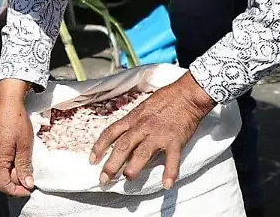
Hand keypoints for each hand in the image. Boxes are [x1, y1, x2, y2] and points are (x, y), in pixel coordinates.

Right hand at [0, 79, 35, 196]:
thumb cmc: (15, 121)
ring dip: (15, 170)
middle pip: (3, 178)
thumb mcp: (25, 146)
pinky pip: (0, 160)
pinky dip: (10, 161)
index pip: (3, 186)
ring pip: (2, 169)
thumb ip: (24, 167)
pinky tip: (19, 153)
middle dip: (18, 179)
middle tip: (31, 172)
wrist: (7, 102)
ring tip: (26, 160)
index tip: (29, 189)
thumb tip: (27, 184)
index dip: (17, 191)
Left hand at [90, 72, 216, 188]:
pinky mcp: (176, 140)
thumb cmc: (165, 99)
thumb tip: (122, 137)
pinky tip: (166, 185)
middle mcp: (142, 127)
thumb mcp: (142, 108)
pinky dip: (170, 172)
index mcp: (133, 118)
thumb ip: (133, 123)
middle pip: (123, 146)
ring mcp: (159, 135)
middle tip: (104, 179)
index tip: (92, 160)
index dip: (100, 147)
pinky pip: (172, 159)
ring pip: (143, 153)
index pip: (111, 132)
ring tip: (128, 179)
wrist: (187, 94)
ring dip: (134, 167)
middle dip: (111, 164)